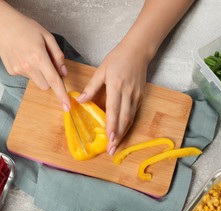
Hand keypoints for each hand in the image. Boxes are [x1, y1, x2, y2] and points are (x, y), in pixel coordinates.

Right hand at [0, 7, 70, 110]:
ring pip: (36, 81)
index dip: (62, 94)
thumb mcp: (47, 36)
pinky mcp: (11, 72)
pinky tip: (23, 56)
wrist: (2, 25)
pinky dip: (28, 70)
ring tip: (31, 56)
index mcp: (39, 57)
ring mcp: (18, 70)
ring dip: (38, 73)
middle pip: (46, 86)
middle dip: (49, 79)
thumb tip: (63, 73)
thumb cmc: (27, 28)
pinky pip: (26, 77)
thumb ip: (58, 56)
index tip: (67, 107)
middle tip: (46, 63)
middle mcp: (28, 66)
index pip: (54, 81)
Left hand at [77, 40, 148, 154]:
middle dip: (118, 135)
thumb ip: (91, 87)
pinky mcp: (140, 96)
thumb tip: (80, 101)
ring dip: (123, 133)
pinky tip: (122, 133)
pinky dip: (128, 125)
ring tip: (116, 145)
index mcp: (116, 85)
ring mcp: (136, 95)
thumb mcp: (101, 70)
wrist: (138, 51)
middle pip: (124, 118)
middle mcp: (128, 92)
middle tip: (111, 149)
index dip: (112, 125)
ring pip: (130, 118)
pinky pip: (134, 114)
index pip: (114, 109)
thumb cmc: (117, 59)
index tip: (109, 138)